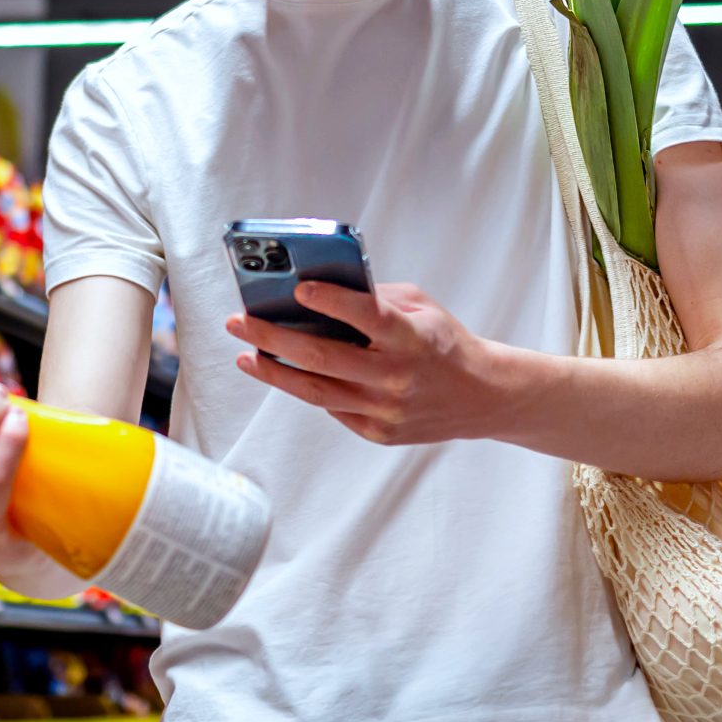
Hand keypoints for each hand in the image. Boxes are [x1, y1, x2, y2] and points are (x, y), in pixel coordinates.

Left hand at [225, 282, 503, 445]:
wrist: (480, 397)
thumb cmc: (444, 342)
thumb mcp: (420, 307)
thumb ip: (375, 297)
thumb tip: (319, 290)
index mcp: (411, 338)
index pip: (366, 315)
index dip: (331, 301)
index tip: (298, 288)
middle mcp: (396, 376)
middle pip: (323, 357)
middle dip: (273, 338)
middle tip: (240, 322)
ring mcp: (385, 410)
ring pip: (315, 390)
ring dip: (274, 371)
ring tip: (246, 354)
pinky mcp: (378, 432)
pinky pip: (332, 407)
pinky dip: (306, 388)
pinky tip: (284, 373)